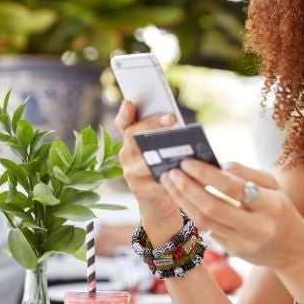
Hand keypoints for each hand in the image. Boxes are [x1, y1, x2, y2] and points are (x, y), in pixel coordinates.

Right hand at [114, 100, 179, 227]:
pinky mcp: (140, 189)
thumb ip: (163, 134)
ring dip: (162, 152)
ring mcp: (130, 172)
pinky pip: (154, 179)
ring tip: (180, 145)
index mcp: (130, 140)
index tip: (130, 102)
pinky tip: (181, 170)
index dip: (124, 113)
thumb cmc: (164, 167)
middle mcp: (126, 154)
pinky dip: (168, 174)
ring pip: (143, 158)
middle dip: (152, 125)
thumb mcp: (161, 148)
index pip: (122, 123)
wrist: (160, 201)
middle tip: (172, 118)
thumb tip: (176, 121)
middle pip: (133, 136)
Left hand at [159, 159, 303, 268]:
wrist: (294, 250)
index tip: (187, 162)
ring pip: (205, 222)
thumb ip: (248, 173)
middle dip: (187, 188)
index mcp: (271, 205)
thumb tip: (220, 165)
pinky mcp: (234, 252)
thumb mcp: (274, 186)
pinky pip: (208, 230)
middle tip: (171, 172)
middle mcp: (257, 227)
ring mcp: (244, 243)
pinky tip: (182, 198)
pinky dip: (192, 212)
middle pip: (212, 207)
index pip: (232, 188)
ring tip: (171, 183)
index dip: (206, 174)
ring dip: (183, 201)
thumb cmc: (281, 209)